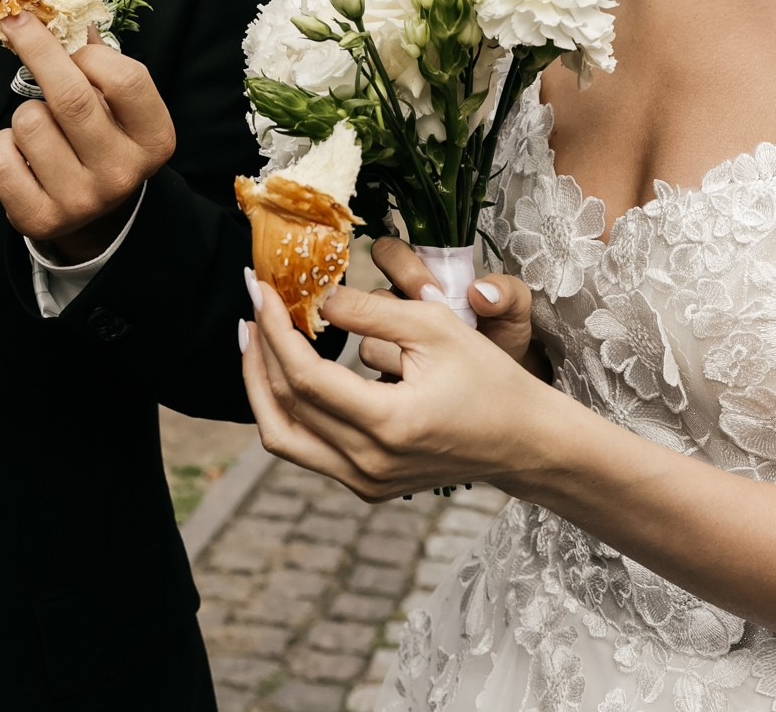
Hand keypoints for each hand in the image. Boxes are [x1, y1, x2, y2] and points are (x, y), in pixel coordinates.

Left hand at [0, 10, 174, 262]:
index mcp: (154, 139)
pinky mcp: (40, 218)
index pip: (126, 79)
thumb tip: (66, 14)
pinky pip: (0, 159)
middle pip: (71, 97)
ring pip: (29, 122)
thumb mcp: (119, 106)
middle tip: (16, 22)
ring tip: (43, 128)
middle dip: (37, 50)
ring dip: (25, 112)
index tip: (70, 42)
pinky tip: (23, 155)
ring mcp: (81, 200)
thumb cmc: (105, 141)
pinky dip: (2, 145)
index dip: (90, 53)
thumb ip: (101, 62)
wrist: (95, 216)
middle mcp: (122, 173)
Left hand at [242, 276, 565, 501]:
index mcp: (388, 424)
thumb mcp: (435, 327)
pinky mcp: (365, 486)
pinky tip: (287, 370)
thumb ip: (370, 313)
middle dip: (259, 351)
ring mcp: (365, 482)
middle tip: (252, 306)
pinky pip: (307, 449)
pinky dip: (289, 408)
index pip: (304, 376)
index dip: (275, 329)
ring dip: (261, 385)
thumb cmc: (488, 378)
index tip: (261, 290)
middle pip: (284, 407)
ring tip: (257, 338)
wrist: (523, 441)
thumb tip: (316, 299)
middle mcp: (368, 464)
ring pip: (284, 437)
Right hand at [365, 237, 534, 374]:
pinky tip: (416, 385)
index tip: (431, 291)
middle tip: (417, 325)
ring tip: (423, 365)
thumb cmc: (502, 338)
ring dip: (392, 349)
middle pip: (368, 292)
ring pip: (368, 336)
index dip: (403, 266)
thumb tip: (480, 291)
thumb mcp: (514, 312)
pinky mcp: (387, 373)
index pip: (391, 253)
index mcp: (422, 276)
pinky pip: (374, 373)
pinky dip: (392, 377)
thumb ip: (506, 292)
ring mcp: (388, 341)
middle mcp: (398, 304)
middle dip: (389, 304)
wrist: (503, 387)